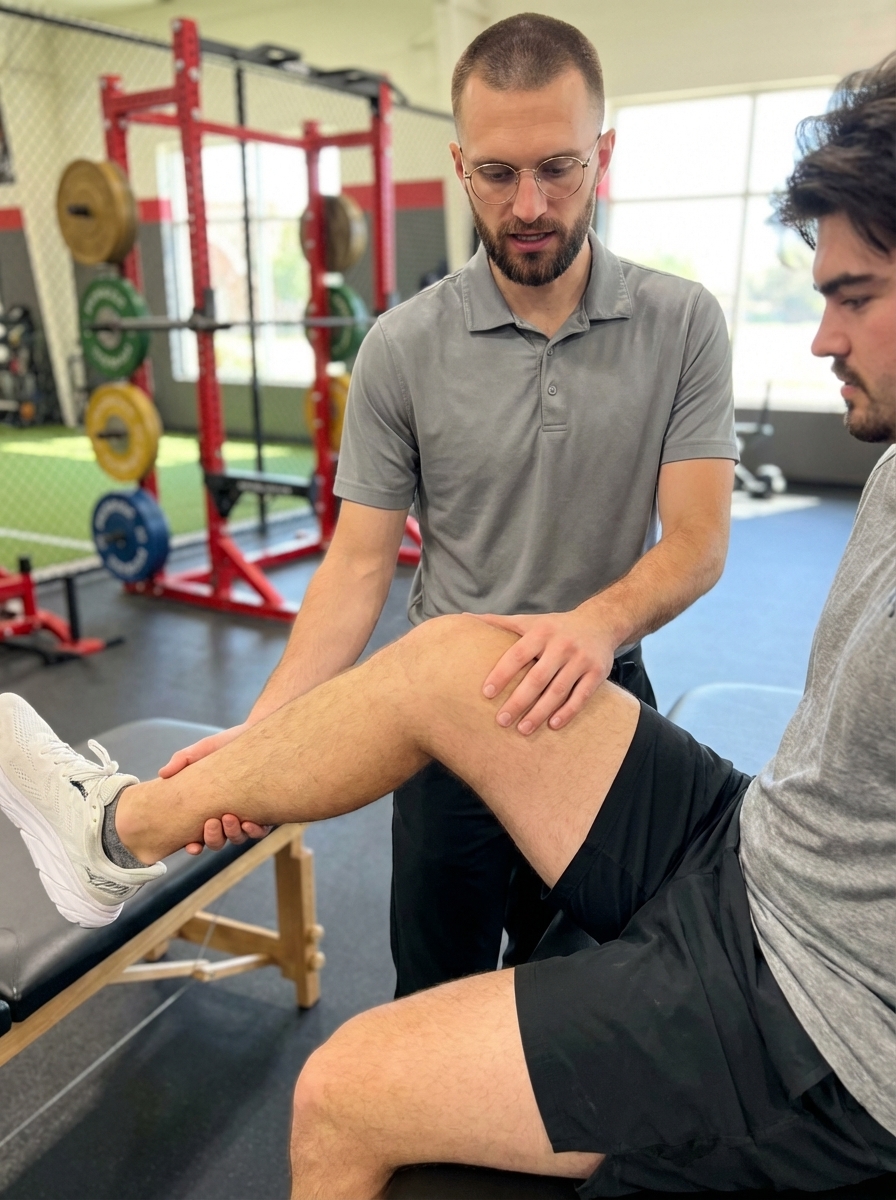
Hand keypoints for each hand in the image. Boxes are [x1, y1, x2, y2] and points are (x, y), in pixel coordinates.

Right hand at [157, 723, 270, 854]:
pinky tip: (249, 822)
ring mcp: (245, 815)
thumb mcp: (202, 751)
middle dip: (213, 838)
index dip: (193, 846)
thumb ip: (182, 760)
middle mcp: (225, 816)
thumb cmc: (225, 745)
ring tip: (229, 817)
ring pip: (237, 838)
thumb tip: (162, 774)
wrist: (254, 735)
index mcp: (206, 809)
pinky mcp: (265, 811)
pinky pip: (260, 831)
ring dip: (232, 834)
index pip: (197, 836)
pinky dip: (254, 831)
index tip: (191, 846)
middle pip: (217, 842)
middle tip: (211, 822)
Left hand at [471, 611, 617, 734]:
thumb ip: (498, 623)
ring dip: (540, 712)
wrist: (600, 622)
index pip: (517, 655)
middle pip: (537, 678)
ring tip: (523, 729)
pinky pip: (581, 696)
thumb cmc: (554, 627)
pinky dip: (567, 712)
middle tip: (501, 720)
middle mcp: (561, 645)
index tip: (486, 693)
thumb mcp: (529, 621)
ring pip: (558, 690)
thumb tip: (462, 619)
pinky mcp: (597, 673)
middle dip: (519, 701)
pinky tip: (552, 725)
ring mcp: (580, 660)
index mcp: (541, 633)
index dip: (502, 674)